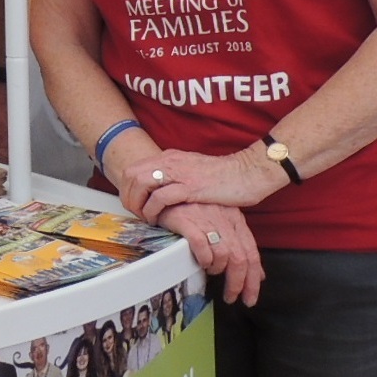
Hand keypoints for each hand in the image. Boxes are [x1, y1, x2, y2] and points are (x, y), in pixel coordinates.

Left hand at [126, 144, 282, 218]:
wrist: (248, 173)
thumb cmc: (224, 176)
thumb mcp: (193, 170)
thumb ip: (177, 176)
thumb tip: (163, 189)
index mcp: (171, 157)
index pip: (135, 169)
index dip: (128, 188)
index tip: (132, 204)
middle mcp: (171, 161)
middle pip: (132, 175)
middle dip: (128, 196)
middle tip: (134, 213)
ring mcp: (179, 172)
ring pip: (141, 183)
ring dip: (137, 203)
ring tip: (145, 217)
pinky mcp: (190, 186)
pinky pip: (160, 198)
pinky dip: (153, 210)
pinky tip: (157, 220)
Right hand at [158, 202, 263, 305]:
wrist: (166, 189)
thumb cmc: (193, 209)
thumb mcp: (221, 223)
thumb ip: (239, 246)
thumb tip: (258, 274)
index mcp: (236, 219)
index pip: (252, 254)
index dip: (253, 280)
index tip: (249, 298)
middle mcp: (224, 218)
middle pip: (239, 258)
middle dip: (237, 283)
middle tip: (231, 296)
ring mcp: (206, 218)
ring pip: (223, 253)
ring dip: (217, 269)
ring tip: (209, 270)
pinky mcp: (186, 219)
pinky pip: (201, 245)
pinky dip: (203, 258)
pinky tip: (200, 262)